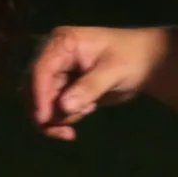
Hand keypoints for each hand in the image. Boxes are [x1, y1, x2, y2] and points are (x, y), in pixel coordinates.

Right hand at [28, 25, 165, 139]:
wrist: (145, 63)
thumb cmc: (132, 58)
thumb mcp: (114, 71)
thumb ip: (89, 88)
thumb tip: (63, 106)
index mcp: (62, 43)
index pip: (40, 69)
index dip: (38, 95)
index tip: (44, 119)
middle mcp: (53, 56)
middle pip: (31, 89)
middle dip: (46, 113)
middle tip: (67, 133)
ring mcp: (56, 73)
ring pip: (39, 103)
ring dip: (59, 117)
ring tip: (89, 110)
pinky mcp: (62, 88)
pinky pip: (51, 109)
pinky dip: (64, 117)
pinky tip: (88, 110)